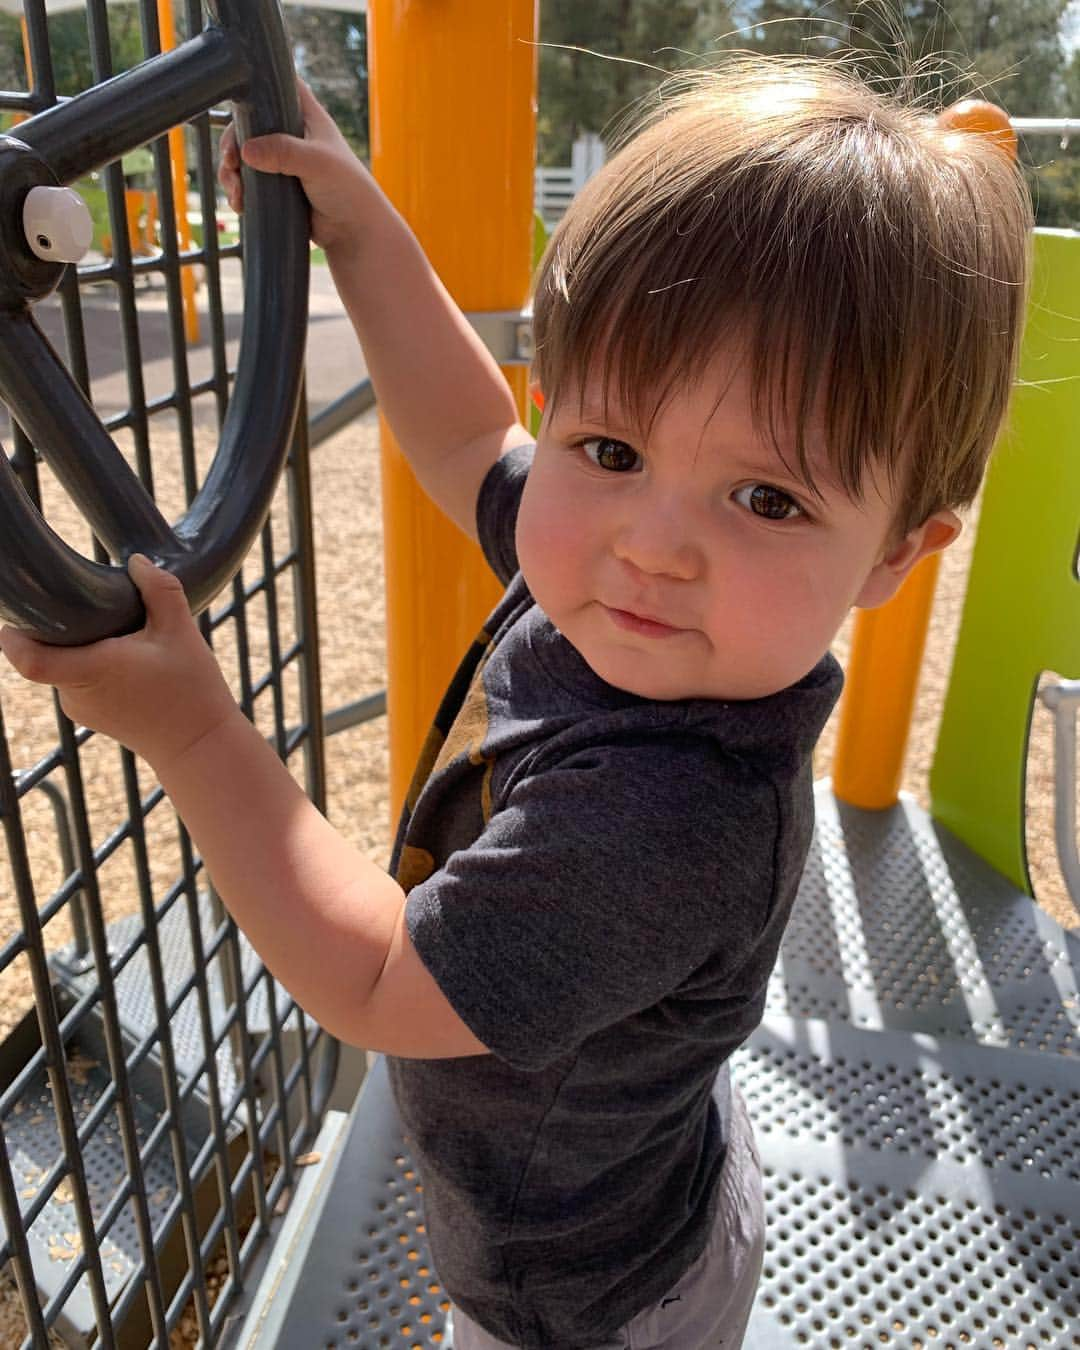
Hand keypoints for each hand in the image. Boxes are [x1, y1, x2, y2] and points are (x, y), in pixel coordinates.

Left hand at [0, 556, 239, 770]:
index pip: (29, 658)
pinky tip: (127, 657)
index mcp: (91, 670)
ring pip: (64, 664)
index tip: (21, 610)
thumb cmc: (191, 691)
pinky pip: (78, 680)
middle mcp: (76, 693)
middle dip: (64, 627)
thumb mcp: (182, 632)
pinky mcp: (92, 716)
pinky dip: (93, 663)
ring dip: (83, 645)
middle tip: (95, 605)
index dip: (15, 635)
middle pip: (46, 652)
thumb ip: (159, 590)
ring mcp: (81, 708)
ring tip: (121, 633)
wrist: (201, 745)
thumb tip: (135, 561)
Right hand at [218, 79, 382, 250]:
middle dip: (232, 144)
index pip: (278, 84)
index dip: (256, 84)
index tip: (237, 101)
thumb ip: (284, 152)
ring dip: (232, 173)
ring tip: (236, 192)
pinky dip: (239, 191)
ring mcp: (282, 161)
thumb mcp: (317, 163)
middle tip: (231, 164)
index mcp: (305, 115)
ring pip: (244, 156)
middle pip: (249, 124)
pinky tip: (240, 203)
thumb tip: (246, 151)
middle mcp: (291, 134)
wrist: (355, 232)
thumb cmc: (348, 190)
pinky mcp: (277, 187)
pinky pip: (249, 183)